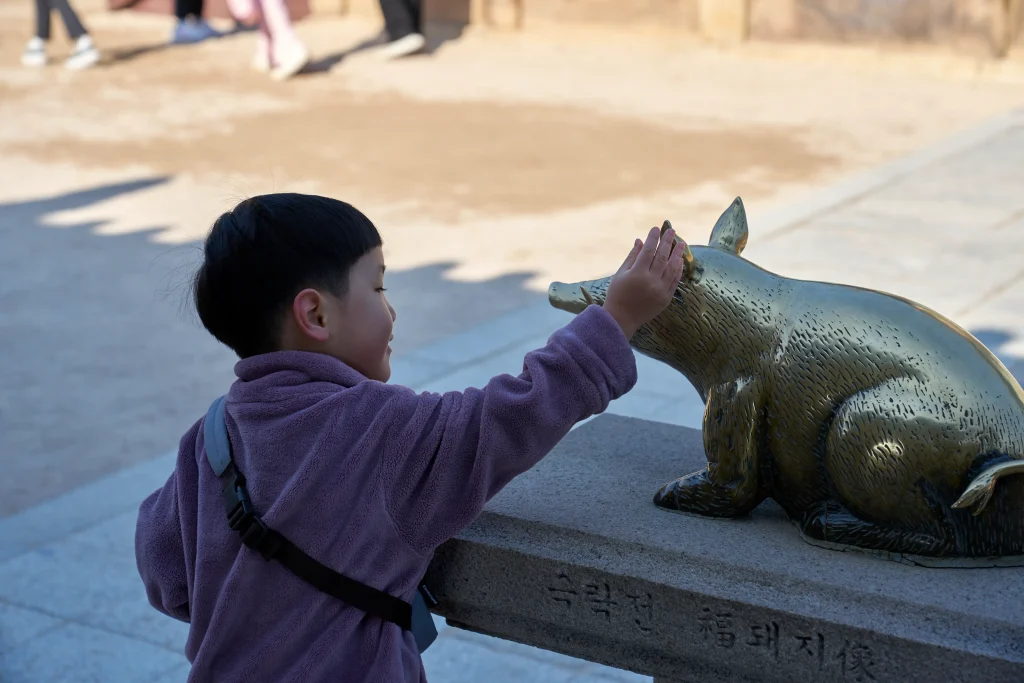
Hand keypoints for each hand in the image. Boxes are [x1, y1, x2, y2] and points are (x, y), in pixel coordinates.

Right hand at [603, 223, 685, 338]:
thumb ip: (632, 256)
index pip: (648, 251)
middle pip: (662, 257)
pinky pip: (675, 281)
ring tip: (681, 243)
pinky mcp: (666, 298)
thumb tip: (640, 240)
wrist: (622, 319)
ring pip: (672, 268)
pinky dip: (678, 270)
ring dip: (677, 254)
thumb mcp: (620, 274)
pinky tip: (680, 261)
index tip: (656, 229)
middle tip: (672, 230)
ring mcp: (660, 290)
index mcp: (638, 274)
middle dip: (667, 242)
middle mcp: (651, 281)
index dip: (652, 239)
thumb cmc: (617, 294)